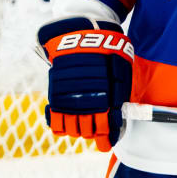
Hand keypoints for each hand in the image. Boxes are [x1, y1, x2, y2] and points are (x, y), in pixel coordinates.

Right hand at [38, 18, 134, 151]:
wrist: (80, 34)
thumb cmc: (106, 51)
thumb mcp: (121, 69)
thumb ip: (120, 93)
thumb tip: (119, 114)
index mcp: (107, 97)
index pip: (106, 127)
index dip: (106, 139)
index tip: (106, 143)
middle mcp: (87, 101)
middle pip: (88, 131)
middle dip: (93, 134)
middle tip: (95, 132)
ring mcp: (70, 99)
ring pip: (72, 129)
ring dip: (78, 131)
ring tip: (81, 126)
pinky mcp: (56, 95)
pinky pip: (55, 119)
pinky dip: (59, 125)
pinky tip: (64, 123)